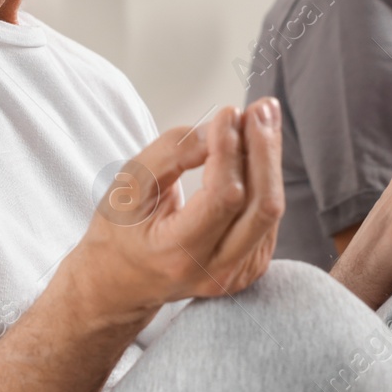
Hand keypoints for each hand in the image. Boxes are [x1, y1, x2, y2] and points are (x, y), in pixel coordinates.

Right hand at [71, 99, 284, 320]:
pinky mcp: (250, 266)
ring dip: (270, 159)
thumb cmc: (120, 230)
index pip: (223, 197)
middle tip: (260, 109)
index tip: (228, 112)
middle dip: (265, 150)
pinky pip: (267, 217)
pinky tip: (255, 150)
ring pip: (270, 209)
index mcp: (176, 254)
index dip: (230, 149)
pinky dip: (264, 178)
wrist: (121, 282)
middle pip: (262, 206)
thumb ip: (173, 153)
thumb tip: (222, 129)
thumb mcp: (129, 184)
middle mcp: (213, 271)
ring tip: (260, 119)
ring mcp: (236, 273)